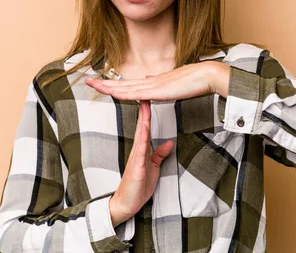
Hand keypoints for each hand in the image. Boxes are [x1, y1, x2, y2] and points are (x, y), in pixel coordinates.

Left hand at [85, 61, 230, 100]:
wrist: (205, 75)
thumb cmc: (193, 80)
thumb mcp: (172, 83)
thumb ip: (159, 83)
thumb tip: (148, 79)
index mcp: (152, 82)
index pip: (128, 84)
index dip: (113, 84)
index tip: (101, 83)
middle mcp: (149, 82)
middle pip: (121, 84)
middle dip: (103, 84)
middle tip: (87, 81)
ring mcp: (152, 86)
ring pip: (124, 88)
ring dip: (107, 87)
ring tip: (92, 84)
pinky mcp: (157, 90)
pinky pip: (136, 93)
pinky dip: (122, 93)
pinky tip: (112, 93)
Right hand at [109, 100, 173, 225]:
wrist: (127, 203)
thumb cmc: (138, 186)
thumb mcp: (153, 167)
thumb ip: (159, 155)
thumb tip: (168, 143)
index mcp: (142, 149)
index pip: (145, 126)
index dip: (147, 112)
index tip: (150, 96)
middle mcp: (137, 149)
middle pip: (142, 125)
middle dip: (144, 108)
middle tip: (145, 90)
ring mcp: (136, 157)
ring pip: (140, 134)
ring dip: (143, 119)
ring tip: (145, 103)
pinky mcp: (137, 167)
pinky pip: (140, 150)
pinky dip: (143, 138)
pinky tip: (144, 128)